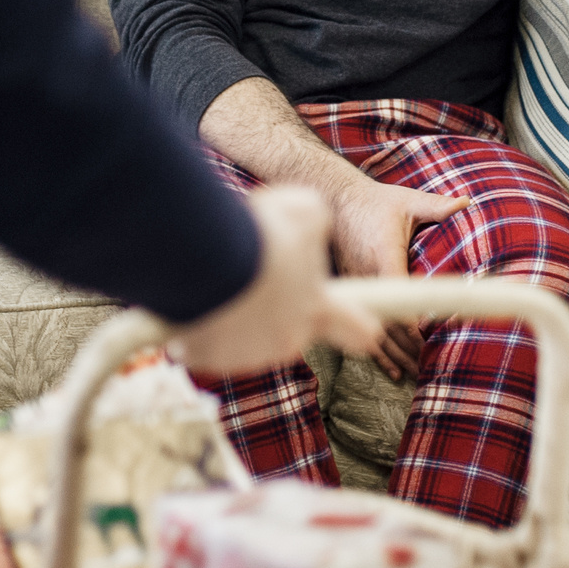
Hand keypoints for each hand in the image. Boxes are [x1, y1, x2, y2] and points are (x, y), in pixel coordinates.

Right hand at [176, 186, 390, 377]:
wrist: (206, 259)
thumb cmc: (261, 234)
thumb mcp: (304, 210)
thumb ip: (316, 223)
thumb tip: (311, 231)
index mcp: (317, 307)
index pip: (359, 330)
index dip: (364, 328)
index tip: (372, 331)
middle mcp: (289, 338)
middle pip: (292, 331)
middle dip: (279, 311)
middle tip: (258, 280)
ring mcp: (248, 353)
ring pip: (248, 336)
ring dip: (240, 313)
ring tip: (223, 278)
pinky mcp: (209, 357)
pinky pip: (207, 343)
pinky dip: (203, 323)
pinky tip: (197, 295)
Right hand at [325, 174, 468, 381]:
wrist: (335, 199)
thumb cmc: (374, 201)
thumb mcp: (406, 201)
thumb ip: (436, 206)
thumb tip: (466, 203)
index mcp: (383, 255)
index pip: (398, 294)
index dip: (412, 320)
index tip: (430, 339)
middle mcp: (367, 275)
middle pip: (387, 320)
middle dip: (408, 346)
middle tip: (431, 364)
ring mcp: (357, 285)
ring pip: (374, 328)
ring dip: (395, 353)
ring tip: (415, 373)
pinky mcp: (352, 289)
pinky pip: (362, 325)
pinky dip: (377, 351)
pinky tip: (390, 370)